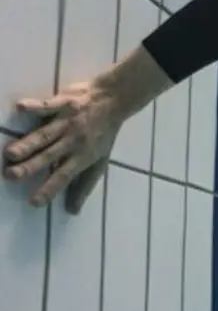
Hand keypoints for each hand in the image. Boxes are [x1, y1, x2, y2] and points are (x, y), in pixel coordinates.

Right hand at [3, 80, 124, 212]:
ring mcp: (68, 121)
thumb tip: (73, 211)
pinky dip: (36, 107)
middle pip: (50, 155)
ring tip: (10, 153)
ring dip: (28, 143)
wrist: (114, 100)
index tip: (33, 202)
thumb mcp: (100, 161)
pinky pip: (49, 105)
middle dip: (30, 166)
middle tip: (10, 175)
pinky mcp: (65, 102)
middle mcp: (73, 140)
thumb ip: (84, 186)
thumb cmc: (103, 134)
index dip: (50, 188)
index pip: (64, 176)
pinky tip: (21, 107)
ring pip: (46, 134)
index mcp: (82, 156)